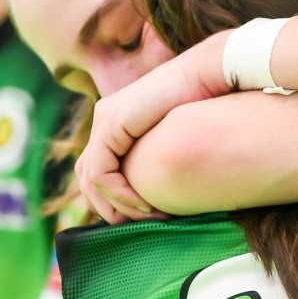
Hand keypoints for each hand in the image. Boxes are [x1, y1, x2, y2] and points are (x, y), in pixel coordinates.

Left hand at [76, 34, 229, 223]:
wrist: (209, 75)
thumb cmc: (207, 103)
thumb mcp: (177, 135)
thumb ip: (161, 153)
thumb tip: (167, 182)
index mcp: (117, 119)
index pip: (98, 169)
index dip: (115, 199)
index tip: (146, 215)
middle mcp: (105, 117)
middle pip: (87, 176)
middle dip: (110, 208)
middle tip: (141, 224)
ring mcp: (105, 119)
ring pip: (91, 179)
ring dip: (117, 206)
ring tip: (147, 216)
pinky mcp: (111, 124)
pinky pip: (102, 173)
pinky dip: (121, 195)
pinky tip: (146, 205)